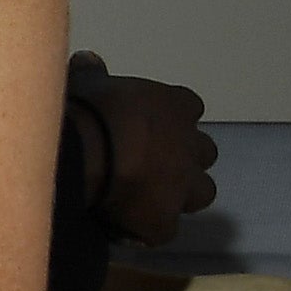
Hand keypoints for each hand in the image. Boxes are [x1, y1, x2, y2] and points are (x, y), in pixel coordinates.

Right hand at [70, 55, 217, 245]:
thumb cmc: (90, 111)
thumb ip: (93, 74)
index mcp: (175, 106)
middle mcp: (189, 144)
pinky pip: (162, 231)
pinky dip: (146, 230)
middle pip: (204, 154)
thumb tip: (88, 59)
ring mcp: (182, 184)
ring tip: (145, 202)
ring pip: (201, 193)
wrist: (86, 153)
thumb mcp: (86, 83)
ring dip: (179, 197)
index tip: (148, 126)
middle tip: (149, 166)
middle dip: (183, 160)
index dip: (170, 119)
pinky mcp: (164, 219)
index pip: (189, 108)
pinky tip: (122, 229)